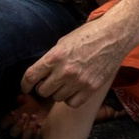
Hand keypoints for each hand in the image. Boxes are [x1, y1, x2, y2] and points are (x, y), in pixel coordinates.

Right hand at [3, 96, 49, 138]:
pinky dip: (37, 132)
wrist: (45, 109)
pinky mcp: (37, 136)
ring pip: (25, 137)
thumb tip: (18, 98)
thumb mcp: (27, 99)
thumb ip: (22, 98)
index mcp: (11, 121)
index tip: (13, 112)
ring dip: (29, 128)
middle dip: (18, 124)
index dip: (7, 120)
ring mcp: (27, 134)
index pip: (4, 125)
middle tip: (24, 115)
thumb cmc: (33, 104)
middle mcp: (18, 129)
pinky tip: (40, 124)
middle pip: (13, 133)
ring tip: (34, 117)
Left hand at [21, 18, 135, 109]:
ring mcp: (79, 81)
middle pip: (42, 91)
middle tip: (48, 82)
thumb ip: (51, 58)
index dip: (24, 84)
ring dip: (57, 92)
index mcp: (55, 56)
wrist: (113, 36)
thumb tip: (40, 73)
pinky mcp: (91, 88)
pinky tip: (74, 90)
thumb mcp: (63, 42)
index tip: (25, 87)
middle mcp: (65, 71)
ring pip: (57, 98)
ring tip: (64, 83)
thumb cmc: (88, 35)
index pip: (30, 77)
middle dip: (43, 87)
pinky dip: (70, 99)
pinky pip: (72, 103)